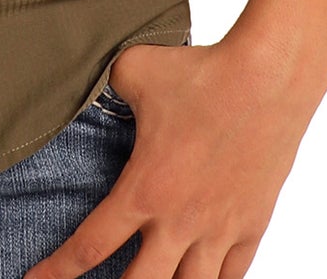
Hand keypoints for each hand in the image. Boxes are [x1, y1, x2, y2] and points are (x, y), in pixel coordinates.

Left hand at [21, 32, 326, 278]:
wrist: (269, 77)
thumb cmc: (202, 72)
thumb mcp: (135, 68)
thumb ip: (107, 87)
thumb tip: (95, 86)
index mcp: (144, 189)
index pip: (89, 246)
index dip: (57, 271)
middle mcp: (179, 221)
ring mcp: (219, 230)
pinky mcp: (251, 226)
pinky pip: (230, 278)